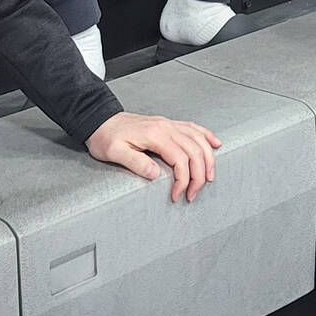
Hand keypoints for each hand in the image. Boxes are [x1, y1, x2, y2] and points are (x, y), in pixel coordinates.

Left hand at [87, 111, 221, 202]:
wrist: (100, 120)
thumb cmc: (105, 137)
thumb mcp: (114, 152)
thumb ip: (136, 163)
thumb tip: (156, 174)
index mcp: (155, 135)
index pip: (180, 159)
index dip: (183, 180)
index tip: (177, 195)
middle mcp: (166, 127)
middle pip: (195, 150)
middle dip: (199, 175)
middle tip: (193, 194)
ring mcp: (168, 124)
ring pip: (198, 139)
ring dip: (207, 159)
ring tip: (208, 177)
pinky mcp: (168, 124)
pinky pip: (194, 128)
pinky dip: (207, 136)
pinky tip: (215, 144)